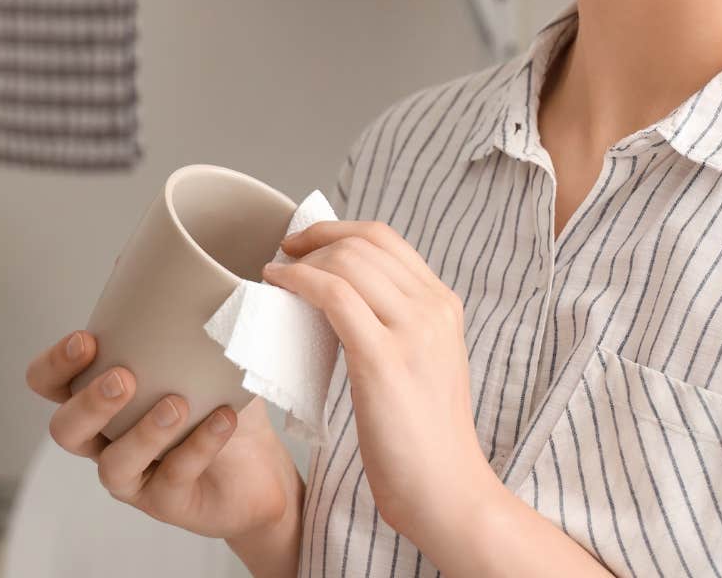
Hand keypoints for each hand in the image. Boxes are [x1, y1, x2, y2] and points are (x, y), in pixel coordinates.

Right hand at [24, 330, 297, 541]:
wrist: (261, 469)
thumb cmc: (218, 402)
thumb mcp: (198, 352)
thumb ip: (175, 311)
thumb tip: (165, 250)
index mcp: (100, 398)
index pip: (50, 384)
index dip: (55, 366)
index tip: (87, 340)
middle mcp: (106, 440)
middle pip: (66, 430)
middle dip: (89, 402)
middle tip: (123, 376)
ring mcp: (134, 477)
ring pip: (113, 465)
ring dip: (143, 432)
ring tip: (176, 403)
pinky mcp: (167, 503)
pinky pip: (172, 479)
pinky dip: (198, 447)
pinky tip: (223, 419)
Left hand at [263, 222, 496, 542]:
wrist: (446, 490)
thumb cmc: (424, 440)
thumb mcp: (424, 364)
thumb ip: (398, 327)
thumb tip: (342, 301)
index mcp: (444, 305)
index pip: (387, 239)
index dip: (337, 230)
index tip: (305, 244)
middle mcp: (434, 308)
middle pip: (364, 242)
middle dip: (314, 239)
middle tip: (282, 256)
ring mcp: (413, 331)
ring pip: (347, 261)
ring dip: (302, 260)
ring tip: (275, 275)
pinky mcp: (384, 359)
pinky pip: (333, 295)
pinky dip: (298, 282)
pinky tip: (277, 288)